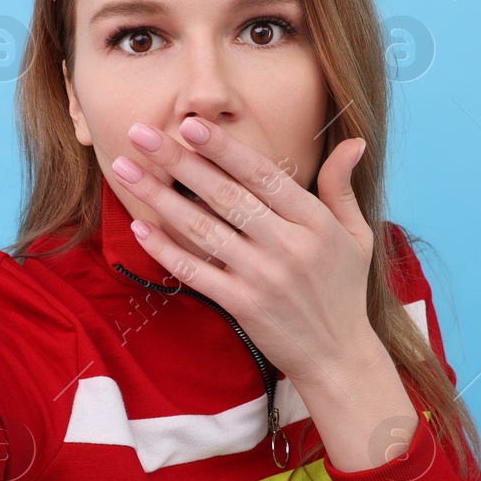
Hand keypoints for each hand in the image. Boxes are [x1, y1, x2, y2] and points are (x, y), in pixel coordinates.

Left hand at [110, 115, 371, 387]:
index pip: (262, 175)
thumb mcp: (355, 235)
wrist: (338, 356)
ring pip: (202, 229)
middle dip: (178, 160)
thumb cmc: (344, 290)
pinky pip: (196, 272)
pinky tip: (140, 227)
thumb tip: (353, 143)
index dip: (224, 148)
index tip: (190, 123)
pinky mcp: (243, 306)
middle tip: (139, 132)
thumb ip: (342, 187)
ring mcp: (263, 277)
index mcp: (314, 222)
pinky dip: (165, 250)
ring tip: (125, 170)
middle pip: (224, 195)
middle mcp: (289, 246)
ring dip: (159, 197)